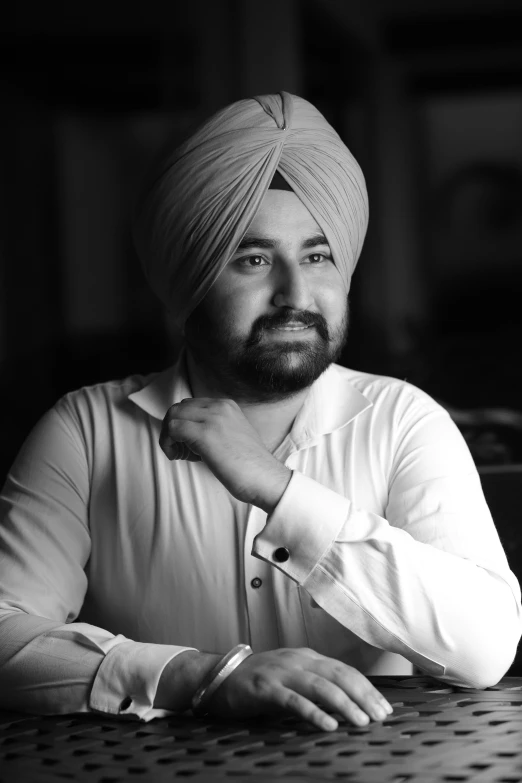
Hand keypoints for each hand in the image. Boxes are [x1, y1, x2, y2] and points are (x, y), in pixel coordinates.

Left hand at [159, 398, 291, 512]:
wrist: (265, 477)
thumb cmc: (250, 465)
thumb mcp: (233, 435)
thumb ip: (214, 429)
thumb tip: (189, 436)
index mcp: (227, 405)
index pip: (190, 405)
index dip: (183, 424)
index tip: (186, 444)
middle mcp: (219, 407)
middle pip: (179, 408)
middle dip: (171, 428)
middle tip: (179, 450)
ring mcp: (212, 418)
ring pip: (173, 416)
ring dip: (168, 436)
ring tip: (178, 454)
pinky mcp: (204, 434)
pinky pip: (172, 429)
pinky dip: (167, 443)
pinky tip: (177, 456)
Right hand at [208, 647, 392, 730]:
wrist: (218, 676)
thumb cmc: (258, 682)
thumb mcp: (291, 678)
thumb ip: (315, 686)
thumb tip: (348, 704)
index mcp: (307, 656)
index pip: (344, 670)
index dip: (366, 687)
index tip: (384, 707)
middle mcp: (297, 660)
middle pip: (338, 674)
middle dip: (363, 695)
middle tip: (381, 716)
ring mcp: (281, 672)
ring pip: (321, 685)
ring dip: (345, 704)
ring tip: (362, 721)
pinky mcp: (265, 687)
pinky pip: (294, 700)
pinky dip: (313, 712)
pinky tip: (328, 725)